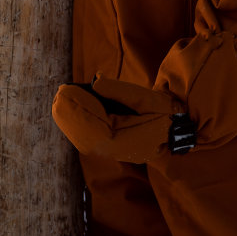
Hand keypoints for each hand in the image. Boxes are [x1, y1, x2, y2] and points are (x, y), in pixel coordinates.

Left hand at [52, 75, 194, 161]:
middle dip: (69, 113)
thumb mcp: (148, 98)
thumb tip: (95, 83)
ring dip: (70, 119)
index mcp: (126, 140)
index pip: (94, 126)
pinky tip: (71, 110)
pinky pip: (88, 139)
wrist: (175, 131)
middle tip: (60, 92)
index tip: (66, 90)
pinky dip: (77, 125)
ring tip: (62, 98)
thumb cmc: (164, 113)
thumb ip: (121, 91)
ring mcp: (111, 152)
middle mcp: (116, 151)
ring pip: (83, 139)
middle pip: (84, 136)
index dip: (78, 108)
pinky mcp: (109, 148)